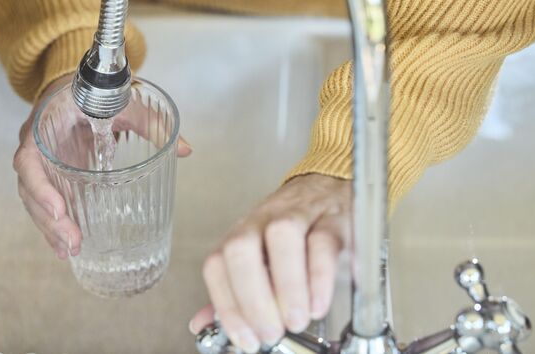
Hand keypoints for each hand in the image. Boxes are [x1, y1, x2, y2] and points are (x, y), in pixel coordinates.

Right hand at [13, 74, 192, 258]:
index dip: (39, 186)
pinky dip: (54, 225)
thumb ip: (152, 124)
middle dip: (49, 220)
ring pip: (34, 201)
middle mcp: (35, 147)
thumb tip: (187, 150)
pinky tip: (65, 248)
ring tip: (70, 250)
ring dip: (50, 228)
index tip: (59, 209)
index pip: (28, 159)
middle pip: (30, 189)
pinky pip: (46, 202)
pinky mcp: (52, 175)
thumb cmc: (98, 93)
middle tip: (73, 243)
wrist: (80, 85)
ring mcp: (41, 163)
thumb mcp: (123, 103)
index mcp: (45, 126)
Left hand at [189, 174, 350, 352]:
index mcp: (240, 234)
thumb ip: (233, 292)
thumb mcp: (259, 260)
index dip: (227, 305)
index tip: (246, 338)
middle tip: (271, 331)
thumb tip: (201, 324)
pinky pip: (324, 241)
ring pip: (283, 238)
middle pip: (243, 248)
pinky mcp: (332, 218)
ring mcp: (297, 215)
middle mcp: (262, 221)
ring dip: (288, 285)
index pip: (217, 265)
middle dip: (253, 297)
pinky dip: (322, 277)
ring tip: (297, 319)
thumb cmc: (291, 231)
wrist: (328, 187)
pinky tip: (320, 303)